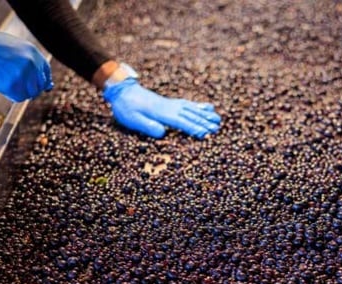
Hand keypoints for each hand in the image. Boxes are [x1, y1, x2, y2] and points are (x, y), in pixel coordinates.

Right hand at [0, 30, 52, 101]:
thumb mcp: (15, 46)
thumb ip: (29, 60)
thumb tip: (48, 84)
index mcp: (33, 51)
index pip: (46, 71)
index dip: (42, 80)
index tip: (37, 85)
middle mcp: (32, 62)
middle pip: (39, 85)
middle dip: (30, 87)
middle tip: (18, 86)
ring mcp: (23, 73)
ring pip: (30, 92)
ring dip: (21, 92)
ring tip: (9, 84)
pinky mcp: (12, 84)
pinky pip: (19, 97)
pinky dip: (13, 95)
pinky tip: (5, 88)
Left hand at [103, 78, 220, 138]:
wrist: (122, 90)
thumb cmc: (126, 107)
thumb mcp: (132, 119)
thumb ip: (147, 126)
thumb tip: (163, 133)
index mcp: (161, 113)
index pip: (181, 122)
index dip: (193, 128)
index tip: (205, 134)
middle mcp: (169, 107)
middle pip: (190, 115)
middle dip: (204, 122)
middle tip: (217, 129)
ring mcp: (171, 103)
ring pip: (192, 109)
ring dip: (206, 115)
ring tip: (218, 120)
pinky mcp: (170, 102)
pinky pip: (188, 103)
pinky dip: (199, 106)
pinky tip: (208, 107)